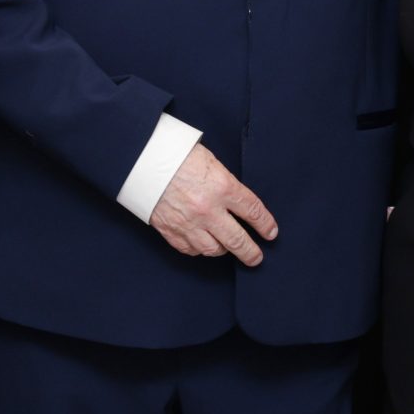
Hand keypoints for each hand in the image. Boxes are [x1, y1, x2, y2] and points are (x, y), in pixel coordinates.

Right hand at [150, 143, 278, 266]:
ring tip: (227, 246)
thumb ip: (226, 185)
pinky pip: (192, 250)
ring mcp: (189, 223)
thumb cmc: (176, 155)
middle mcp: (208, 209)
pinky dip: (200, 248)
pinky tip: (203, 242)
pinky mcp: (172, 231)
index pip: (253, 211)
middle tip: (256, 258)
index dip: (266, 225)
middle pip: (238, 240)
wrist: (142, 160)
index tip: (271, 233)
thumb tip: (238, 204)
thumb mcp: (211, 162)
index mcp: (222, 187)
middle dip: (251, 253)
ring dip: (224, 249)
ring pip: (215, 250)